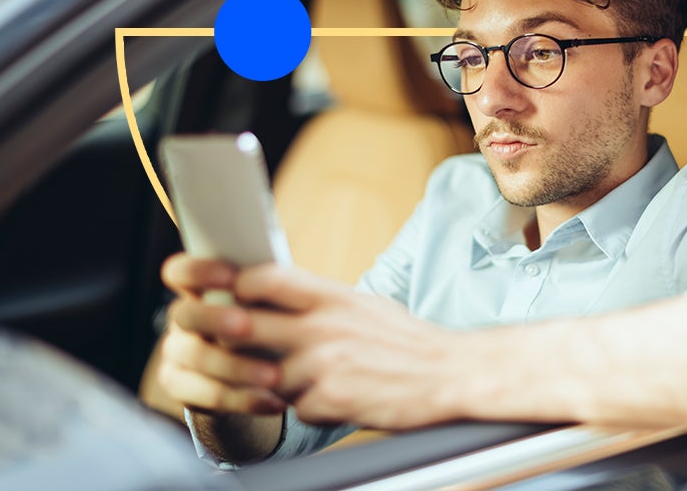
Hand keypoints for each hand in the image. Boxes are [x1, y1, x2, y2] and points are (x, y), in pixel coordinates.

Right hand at [155, 253, 286, 415]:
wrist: (272, 370)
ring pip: (196, 358)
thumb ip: (270, 289)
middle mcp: (184, 319)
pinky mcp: (183, 388)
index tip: (230, 276)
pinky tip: (275, 401)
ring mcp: (178, 353)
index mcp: (201, 288)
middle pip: (183, 314)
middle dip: (213, 318)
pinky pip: (207, 396)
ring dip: (237, 367)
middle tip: (245, 325)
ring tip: (275, 376)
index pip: (182, 271)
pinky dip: (244, 399)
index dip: (199, 270)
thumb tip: (282, 278)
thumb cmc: (276, 323)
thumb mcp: (275, 303)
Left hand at [232, 264, 463, 428]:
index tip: (233, 300)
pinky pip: (296, 409)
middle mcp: (323, 325)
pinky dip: (311, 409)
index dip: (238, 288)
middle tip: (246, 351)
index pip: (264, 278)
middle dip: (236, 342)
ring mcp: (324, 363)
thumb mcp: (364, 305)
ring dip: (281, 386)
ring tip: (315, 383)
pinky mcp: (330, 399)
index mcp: (332, 297)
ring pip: (266, 378)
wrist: (452, 374)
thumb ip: (320, 301)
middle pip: (244, 325)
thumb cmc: (408, 342)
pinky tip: (336, 400)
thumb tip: (279, 294)